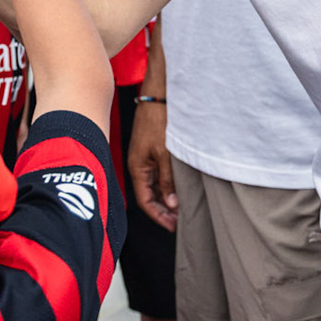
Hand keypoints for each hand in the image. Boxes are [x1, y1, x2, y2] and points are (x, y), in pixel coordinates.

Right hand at [128, 99, 177, 230]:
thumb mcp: (165, 154)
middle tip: (180, 221)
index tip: (173, 226)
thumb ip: (168, 180)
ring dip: (167, 198)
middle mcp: (139, 165)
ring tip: (183, 208)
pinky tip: (180, 188)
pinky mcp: (153, 150)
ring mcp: (146, 157)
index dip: (158, 216)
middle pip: (149, 195)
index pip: (145, 201)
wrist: (159, 94)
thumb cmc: (159, 119)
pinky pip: (158, 174)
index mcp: (137, 168)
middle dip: (163, 210)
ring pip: (154, 185)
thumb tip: (170, 204)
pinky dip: (168, 184)